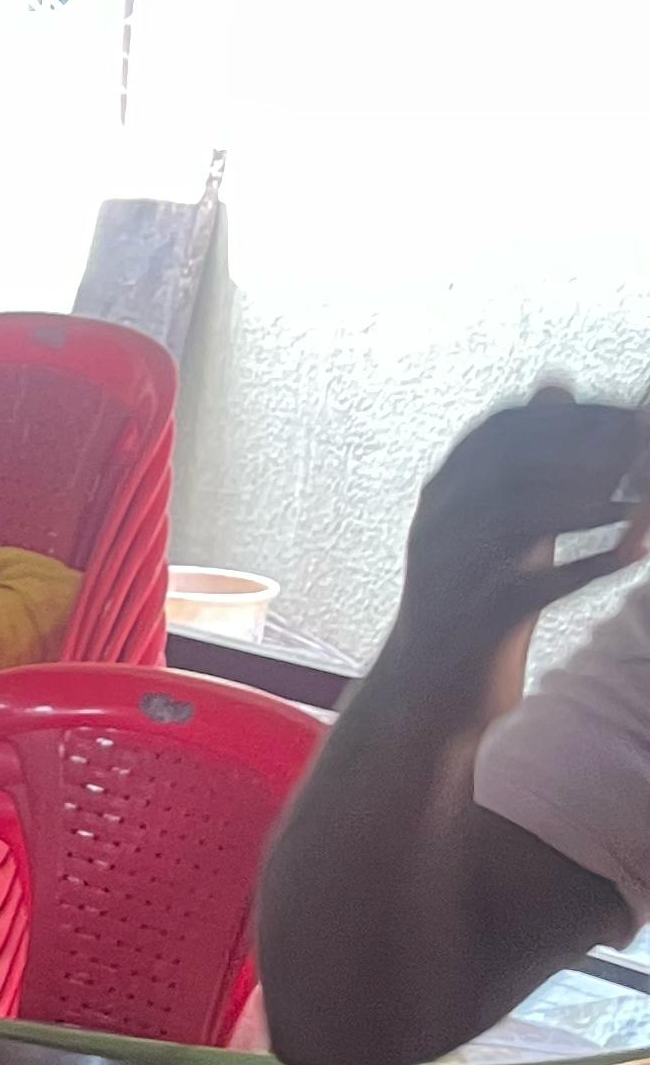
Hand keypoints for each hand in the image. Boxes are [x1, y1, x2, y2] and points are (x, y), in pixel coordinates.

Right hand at [398, 389, 646, 648]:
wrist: (438, 681)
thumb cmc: (486, 590)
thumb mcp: (506, 515)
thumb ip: (529, 456)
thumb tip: (556, 383)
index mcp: (442, 495)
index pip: (498, 433)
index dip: (566, 420)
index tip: (626, 418)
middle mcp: (435, 528)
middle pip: (505, 471)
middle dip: (580, 457)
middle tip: (640, 454)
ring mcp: (449, 576)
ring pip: (514, 522)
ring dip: (585, 508)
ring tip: (639, 503)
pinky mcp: (475, 623)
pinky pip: (534, 586)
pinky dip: (587, 566)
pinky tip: (633, 554)